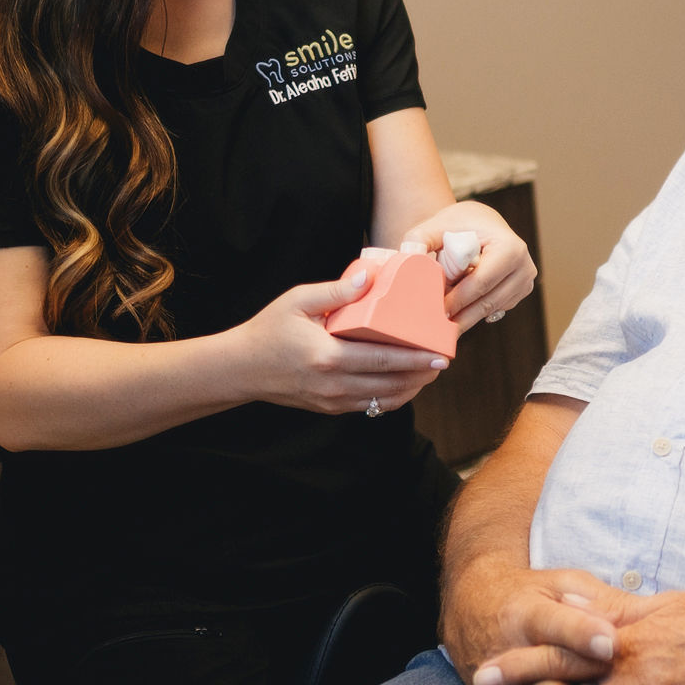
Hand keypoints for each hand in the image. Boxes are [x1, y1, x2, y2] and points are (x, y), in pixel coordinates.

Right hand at [235, 270, 449, 414]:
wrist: (241, 369)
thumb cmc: (269, 330)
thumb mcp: (298, 301)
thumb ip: (335, 291)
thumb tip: (369, 276)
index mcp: (329, 356)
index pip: (384, 359)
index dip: (416, 358)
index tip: (440, 353)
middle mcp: (334, 384)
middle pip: (391, 384)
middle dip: (422, 375)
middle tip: (443, 361)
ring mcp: (333, 400)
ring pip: (384, 400)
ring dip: (411, 388)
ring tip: (428, 373)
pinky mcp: (331, 408)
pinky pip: (370, 407)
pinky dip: (392, 397)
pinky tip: (404, 384)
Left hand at [392, 202, 537, 327]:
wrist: (480, 223)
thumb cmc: (458, 223)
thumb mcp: (437, 225)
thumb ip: (420, 239)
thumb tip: (408, 256)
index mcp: (510, 247)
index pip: (481, 282)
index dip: (458, 299)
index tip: (436, 313)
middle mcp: (524, 266)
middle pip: (488, 301)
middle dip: (461, 315)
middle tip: (436, 330)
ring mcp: (526, 281)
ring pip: (491, 309)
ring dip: (466, 315)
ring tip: (442, 322)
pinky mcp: (521, 291)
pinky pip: (495, 309)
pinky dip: (475, 311)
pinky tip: (457, 311)